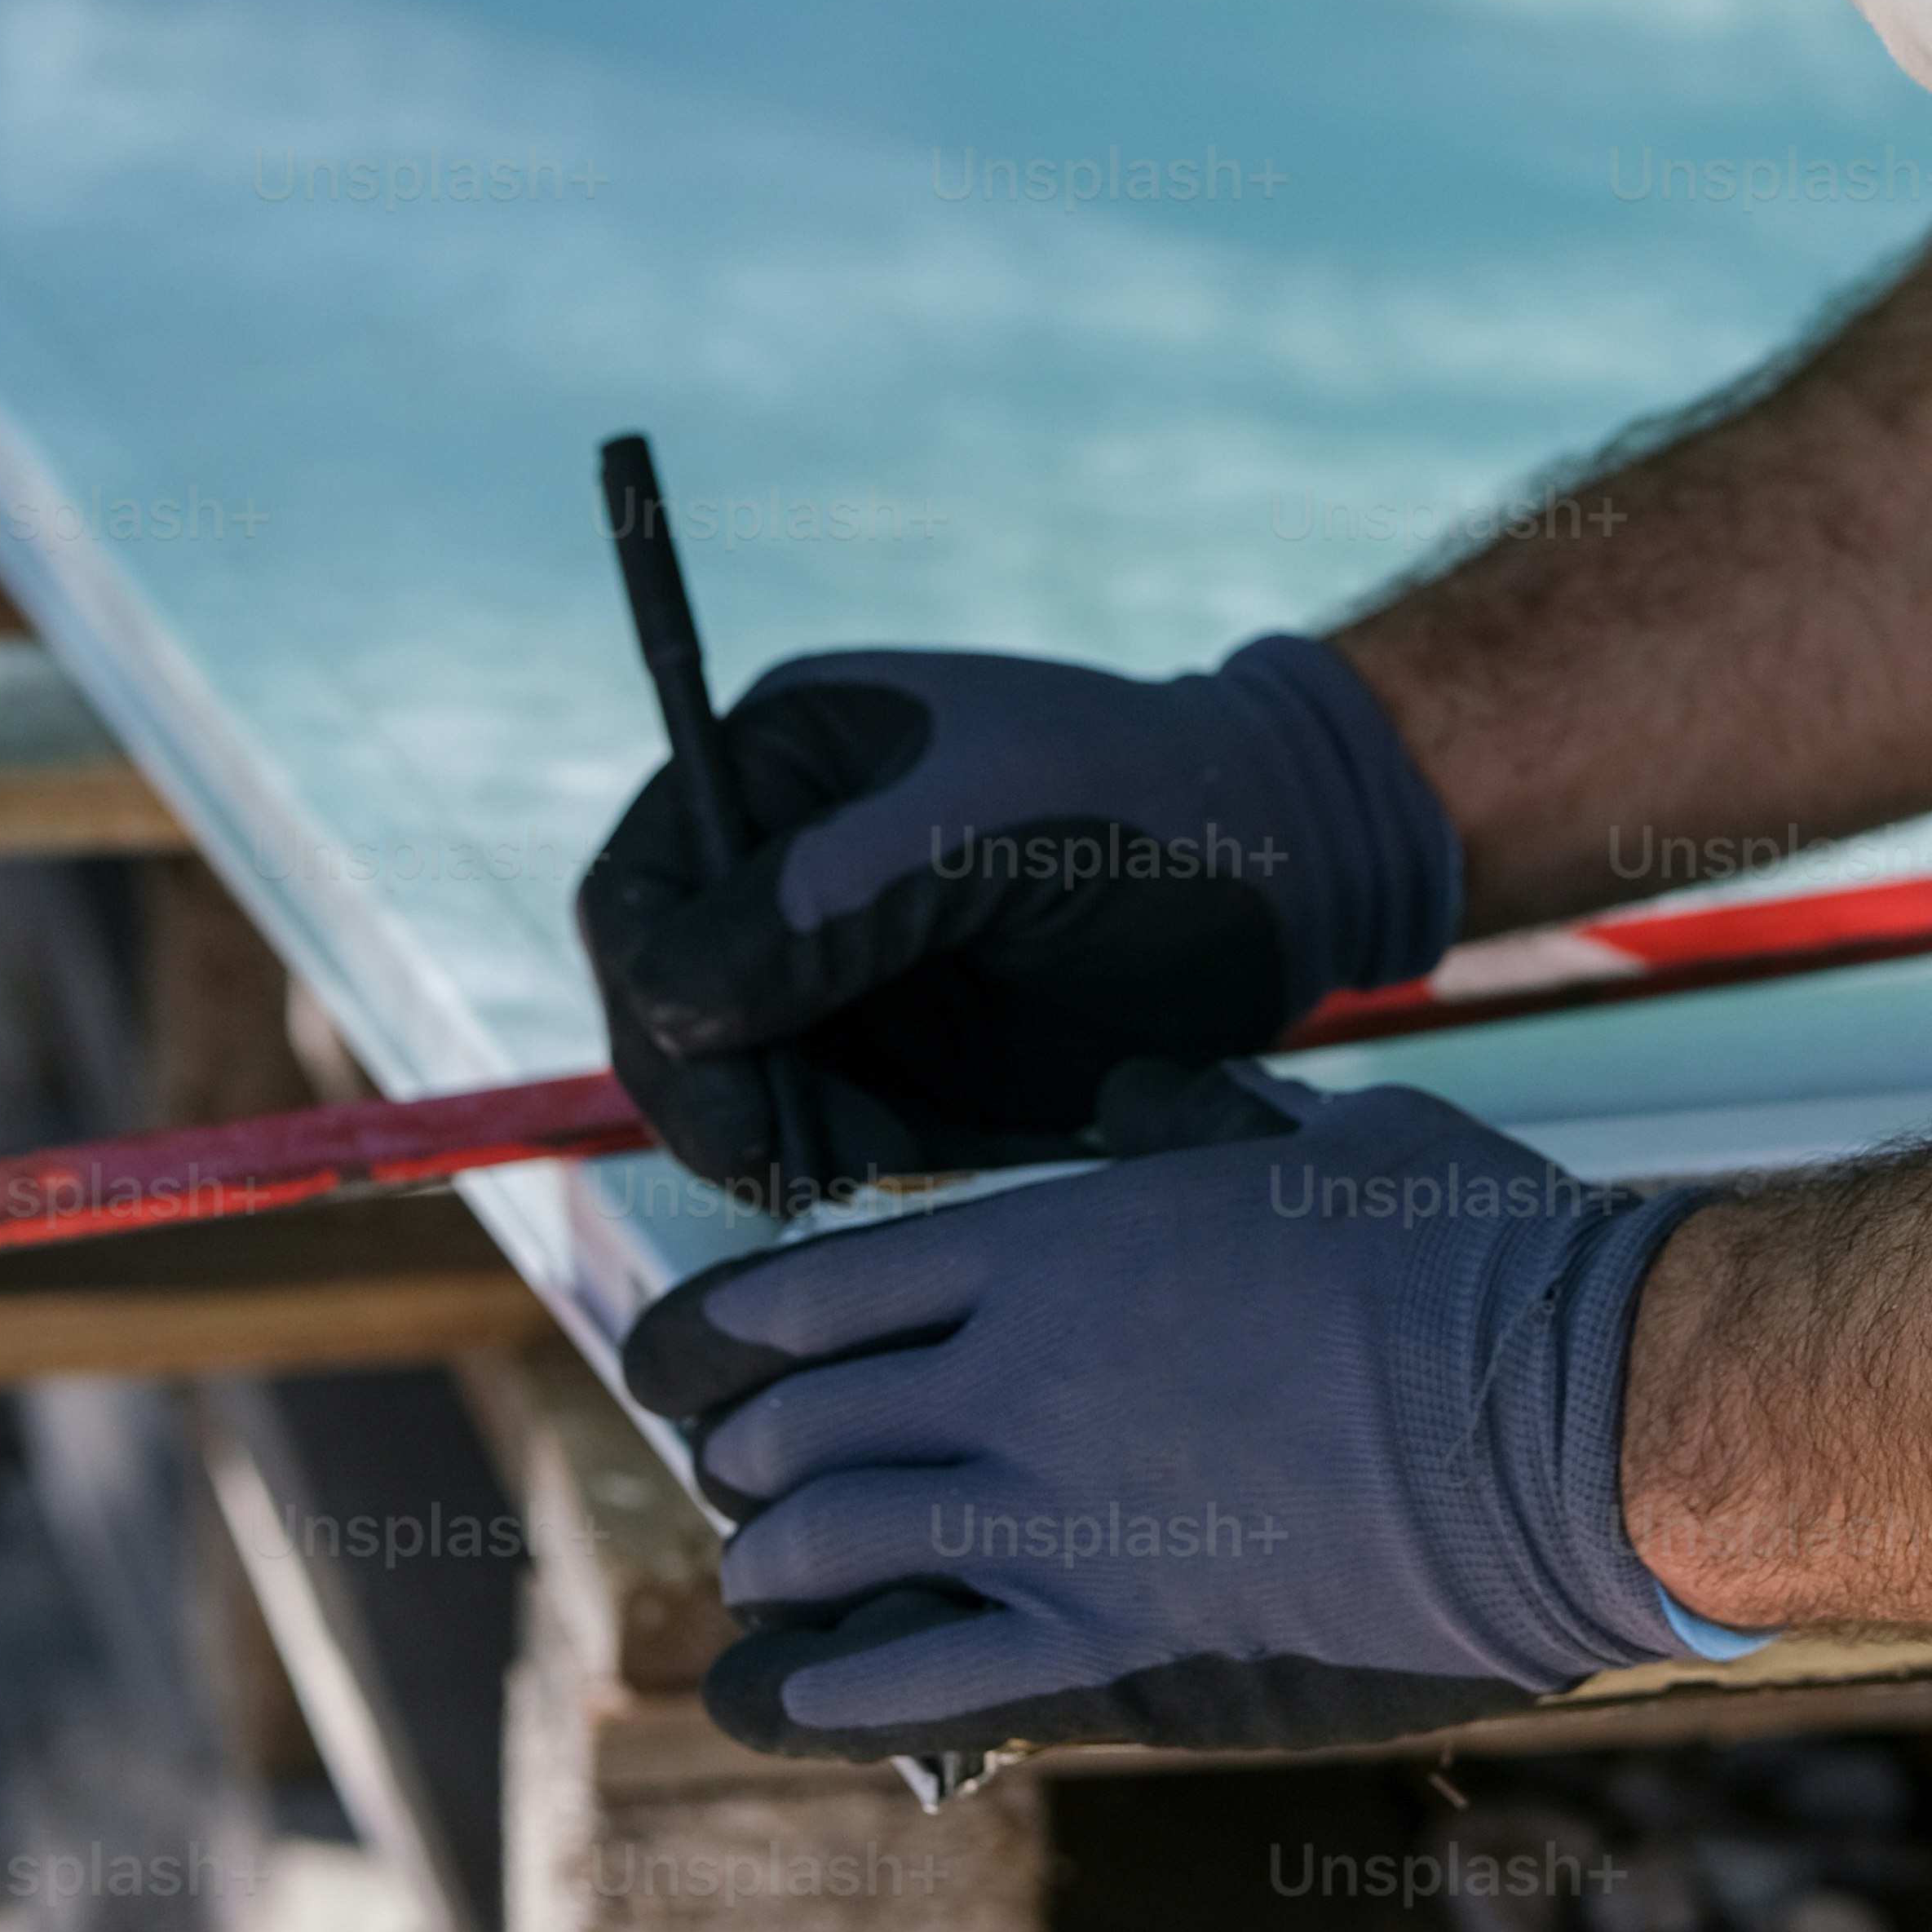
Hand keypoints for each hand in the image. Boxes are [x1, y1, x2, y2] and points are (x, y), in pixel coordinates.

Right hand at [576, 631, 1458, 1166]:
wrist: (1292, 871)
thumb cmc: (1144, 804)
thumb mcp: (979, 828)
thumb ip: (825, 902)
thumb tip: (665, 1003)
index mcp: (782, 763)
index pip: (639, 891)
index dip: (648, 996)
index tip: (716, 1085)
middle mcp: (787, 867)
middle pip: (666, 1011)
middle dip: (714, 1096)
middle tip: (787, 1169)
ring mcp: (841, 970)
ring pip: (738, 1094)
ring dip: (788, 1142)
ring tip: (891, 1154)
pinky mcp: (904, 1058)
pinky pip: (829, 1136)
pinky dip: (858, 1163)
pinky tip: (928, 1159)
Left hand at [619, 1064, 1707, 1758]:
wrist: (1564, 1409)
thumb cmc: (1465, 1246)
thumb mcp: (1314, 1137)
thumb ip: (1197, 1126)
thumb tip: (1143, 1105)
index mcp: (1055, 1240)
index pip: (815, 1287)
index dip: (725, 1330)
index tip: (688, 1358)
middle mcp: (1020, 1374)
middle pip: (801, 1422)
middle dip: (744, 1452)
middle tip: (738, 1471)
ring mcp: (1060, 1517)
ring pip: (833, 1548)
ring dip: (774, 1563)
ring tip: (759, 1572)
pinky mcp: (1122, 1641)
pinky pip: (918, 1685)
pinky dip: (822, 1696)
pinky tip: (766, 1701)